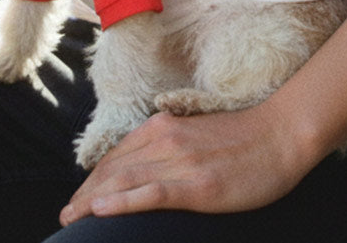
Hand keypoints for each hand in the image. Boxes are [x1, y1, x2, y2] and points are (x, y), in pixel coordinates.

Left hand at [60, 102, 309, 225]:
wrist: (281, 134)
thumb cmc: (243, 138)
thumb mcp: (196, 135)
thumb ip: (169, 146)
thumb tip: (148, 166)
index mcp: (163, 127)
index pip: (116, 156)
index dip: (92, 178)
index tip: (78, 198)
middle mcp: (164, 139)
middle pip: (113, 169)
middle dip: (85, 193)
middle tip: (65, 215)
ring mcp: (180, 161)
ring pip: (123, 181)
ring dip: (92, 201)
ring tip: (71, 218)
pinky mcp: (197, 185)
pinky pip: (151, 193)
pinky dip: (122, 202)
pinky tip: (100, 211)